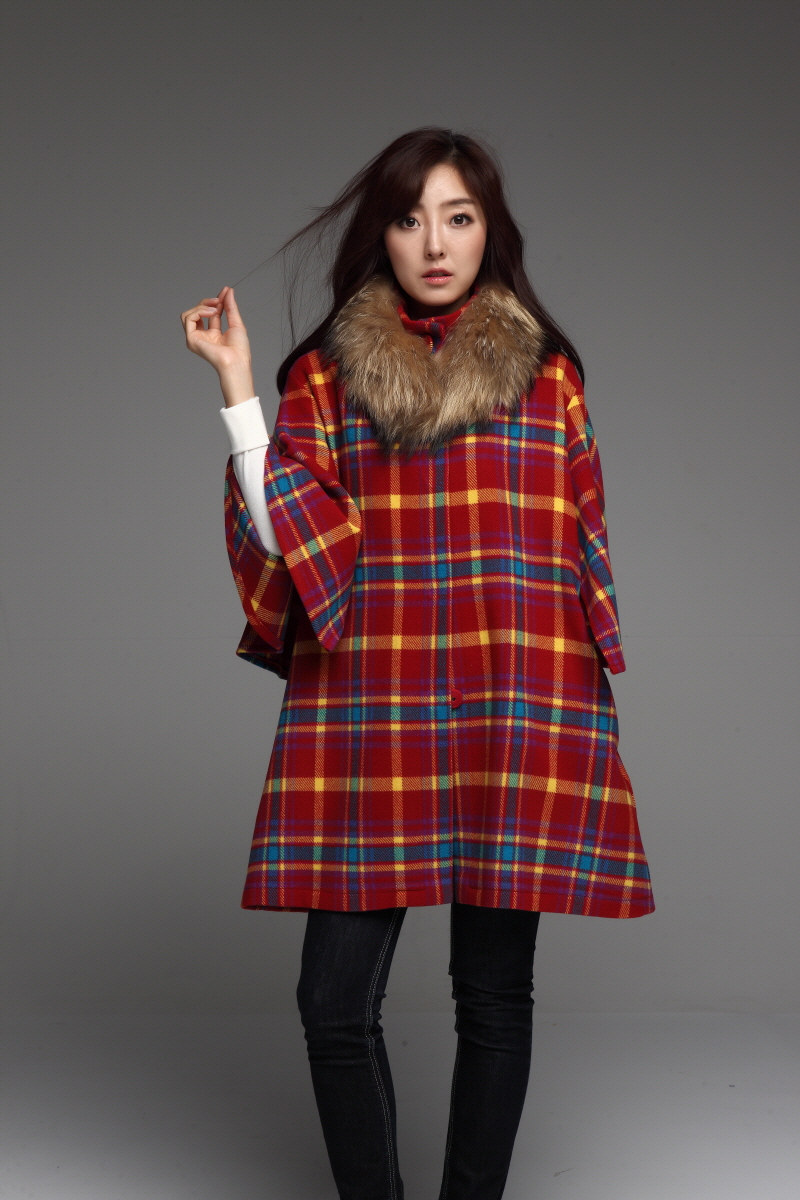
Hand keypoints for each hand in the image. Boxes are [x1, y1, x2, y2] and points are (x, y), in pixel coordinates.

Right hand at [180, 286, 254, 406]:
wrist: (236, 361)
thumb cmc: (239, 349)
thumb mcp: (236, 323)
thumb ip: (230, 307)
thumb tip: (228, 291)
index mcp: (213, 334)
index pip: (210, 313)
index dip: (216, 301)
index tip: (225, 291)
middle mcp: (203, 336)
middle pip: (197, 312)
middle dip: (207, 302)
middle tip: (218, 300)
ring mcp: (196, 338)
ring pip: (188, 314)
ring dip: (201, 306)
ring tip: (214, 307)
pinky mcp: (191, 339)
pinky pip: (188, 318)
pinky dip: (198, 311)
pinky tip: (211, 312)